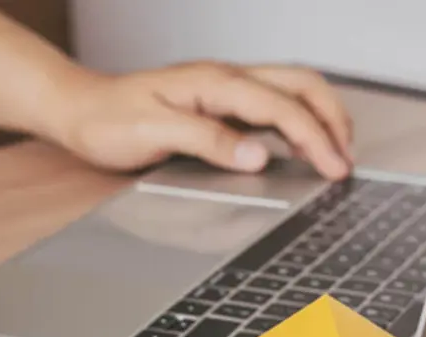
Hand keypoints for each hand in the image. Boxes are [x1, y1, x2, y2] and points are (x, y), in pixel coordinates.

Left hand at [50, 61, 354, 181]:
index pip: (280, 106)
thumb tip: (257, 156)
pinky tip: (301, 145)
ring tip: (337, 151)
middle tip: (346, 160)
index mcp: (213, 82)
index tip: (334, 168)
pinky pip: (272, 102)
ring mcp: (224, 87)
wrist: (78, 110)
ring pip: (292, 88)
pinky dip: (299, 120)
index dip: (314, 138)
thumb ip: (208, 141)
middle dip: (332, 119)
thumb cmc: (107, 121)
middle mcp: (225, 78)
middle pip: (300, 84)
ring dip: (320, 116)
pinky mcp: (219, 101)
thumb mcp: (153, 133)